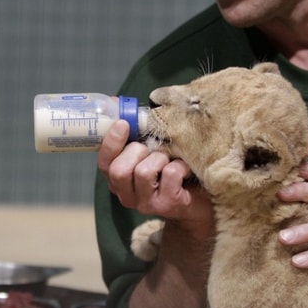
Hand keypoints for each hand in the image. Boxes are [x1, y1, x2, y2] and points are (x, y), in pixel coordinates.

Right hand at [98, 120, 212, 225]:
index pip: (104, 163)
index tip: (123, 123)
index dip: (111, 142)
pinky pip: (170, 175)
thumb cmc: (172, 169)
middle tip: (150, 148)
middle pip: (118, 170)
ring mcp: (146, 203)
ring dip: (159, 158)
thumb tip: (116, 103)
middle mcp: (127, 194)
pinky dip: (180, 165)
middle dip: (136, 151)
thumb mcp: (149, 150)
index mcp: (118, 179)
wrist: (203, 200)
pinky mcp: (168, 205)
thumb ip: (133, 132)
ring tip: (169, 159)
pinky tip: (185, 169)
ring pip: (143, 172)